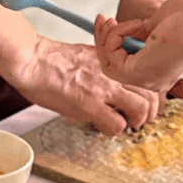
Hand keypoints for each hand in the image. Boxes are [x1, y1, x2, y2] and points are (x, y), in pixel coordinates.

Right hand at [12, 37, 161, 135]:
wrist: (31, 60)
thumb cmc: (49, 58)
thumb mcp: (85, 52)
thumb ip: (102, 65)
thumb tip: (108, 80)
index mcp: (112, 60)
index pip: (146, 75)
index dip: (150, 93)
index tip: (143, 102)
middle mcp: (112, 73)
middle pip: (152, 93)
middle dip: (150, 111)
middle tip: (139, 118)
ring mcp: (103, 88)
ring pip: (142, 110)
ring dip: (136, 122)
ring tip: (124, 124)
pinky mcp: (90, 105)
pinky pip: (117, 125)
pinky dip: (113, 130)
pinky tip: (101, 125)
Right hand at [95, 0, 182, 94]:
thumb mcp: (155, 27)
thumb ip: (138, 33)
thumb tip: (118, 31)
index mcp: (157, 72)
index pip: (121, 63)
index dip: (110, 42)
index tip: (107, 20)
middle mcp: (149, 80)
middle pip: (109, 65)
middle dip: (102, 38)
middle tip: (102, 18)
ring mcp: (143, 79)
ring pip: (106, 62)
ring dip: (106, 36)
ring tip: (114, 20)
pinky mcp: (136, 73)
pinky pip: (110, 56)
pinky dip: (116, 35)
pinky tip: (132, 25)